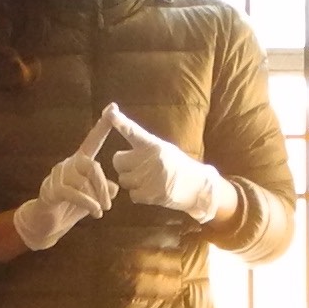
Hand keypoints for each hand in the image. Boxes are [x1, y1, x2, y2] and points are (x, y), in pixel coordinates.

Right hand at [10, 106, 122, 249]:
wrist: (47, 223)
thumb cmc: (71, 207)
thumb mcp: (93, 198)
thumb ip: (104, 191)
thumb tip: (114, 188)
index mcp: (80, 162)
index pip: (93, 140)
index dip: (103, 125)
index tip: (113, 108)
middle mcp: (69, 164)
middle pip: (93, 166)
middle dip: (103, 187)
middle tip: (109, 206)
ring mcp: (59, 175)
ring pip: (84, 181)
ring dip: (96, 198)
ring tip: (100, 211)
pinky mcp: (52, 189)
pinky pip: (73, 193)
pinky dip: (87, 203)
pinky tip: (95, 212)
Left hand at [104, 108, 233, 224]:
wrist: (198, 187)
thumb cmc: (179, 166)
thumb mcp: (164, 149)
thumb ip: (145, 145)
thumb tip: (125, 142)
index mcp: (153, 144)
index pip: (132, 131)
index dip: (119, 121)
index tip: (110, 112)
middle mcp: (150, 159)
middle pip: (117, 160)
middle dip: (124, 165)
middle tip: (137, 167)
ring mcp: (149, 177)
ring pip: (123, 179)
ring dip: (131, 181)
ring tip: (147, 180)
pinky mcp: (150, 194)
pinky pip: (132, 194)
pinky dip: (139, 195)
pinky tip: (151, 191)